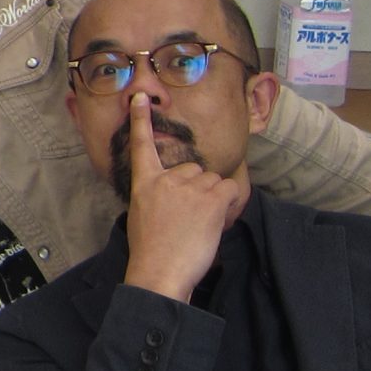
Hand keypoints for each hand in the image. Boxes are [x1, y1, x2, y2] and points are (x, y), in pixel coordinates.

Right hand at [119, 91, 245, 301]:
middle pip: (194, 170)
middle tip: (189, 218)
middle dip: (198, 189)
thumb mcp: (142, 217)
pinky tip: (216, 220)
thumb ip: (158, 198)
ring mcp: (189, 187)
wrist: (159, 271)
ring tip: (199, 225)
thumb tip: (173, 198)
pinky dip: (229, 204)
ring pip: (213, 181)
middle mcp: (166, 179)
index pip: (142, 146)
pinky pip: (230, 189)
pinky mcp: (210, 198)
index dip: (142, 120)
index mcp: (145, 184)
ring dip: (213, 200)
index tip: (141, 98)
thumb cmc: (151, 252)